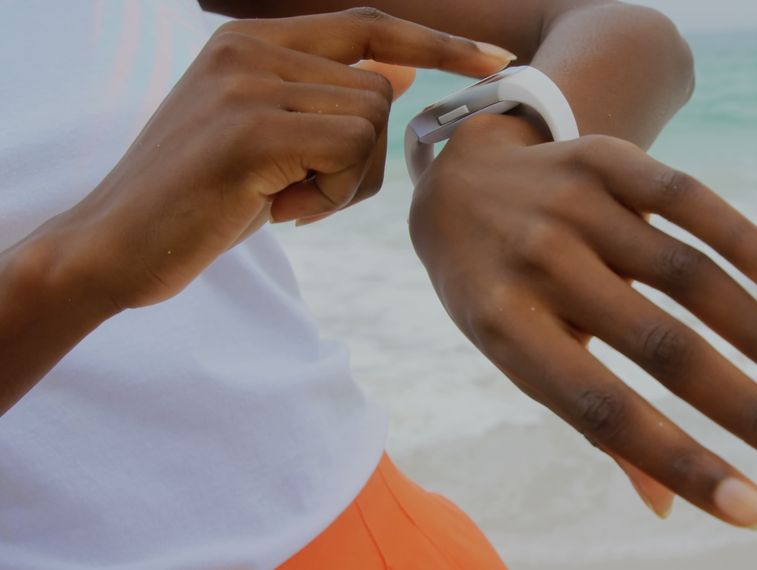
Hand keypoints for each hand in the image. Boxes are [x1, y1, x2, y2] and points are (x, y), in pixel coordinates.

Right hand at [53, 8, 512, 308]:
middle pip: (376, 92)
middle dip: (362, 160)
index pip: (368, 26)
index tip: (497, 61)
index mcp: (251, 41)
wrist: (114, 246)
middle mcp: (248, 46)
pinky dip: (332, 195)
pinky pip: (350, 151)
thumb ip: (325, 100)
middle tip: (304, 195)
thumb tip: (396, 73)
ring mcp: (247, 80)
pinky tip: (278, 211)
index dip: (437, 46)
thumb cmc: (198, 201)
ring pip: (369, 122)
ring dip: (344, 182)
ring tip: (282, 201)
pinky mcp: (250, 127)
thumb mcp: (269, 141)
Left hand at [409, 115, 756, 527]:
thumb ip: (589, 419)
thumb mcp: (518, 350)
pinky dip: (745, 241)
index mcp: (506, 328)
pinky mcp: (605, 158)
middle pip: (661, 347)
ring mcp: (574, 204)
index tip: (756, 510)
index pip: (604, 410)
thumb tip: (664, 505)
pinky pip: (688, 198)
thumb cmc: (497, 291)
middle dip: (753, 413)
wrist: (460, 180)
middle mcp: (539, 264)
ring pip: (688, 275)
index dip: (681, 462)